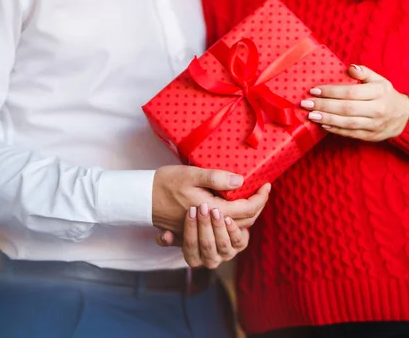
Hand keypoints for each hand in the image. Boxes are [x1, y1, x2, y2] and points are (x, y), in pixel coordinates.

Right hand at [152, 165, 270, 234]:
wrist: (141, 198)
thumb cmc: (165, 183)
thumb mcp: (191, 175)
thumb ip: (217, 178)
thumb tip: (241, 181)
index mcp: (212, 211)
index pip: (247, 210)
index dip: (261, 198)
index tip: (267, 184)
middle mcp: (210, 226)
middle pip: (245, 223)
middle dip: (257, 207)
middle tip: (263, 191)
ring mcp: (203, 232)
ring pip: (234, 231)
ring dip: (247, 219)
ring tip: (252, 201)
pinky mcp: (198, 233)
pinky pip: (222, 234)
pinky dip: (233, 226)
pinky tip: (235, 214)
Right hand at [157, 204, 248, 268]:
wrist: (216, 221)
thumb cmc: (193, 225)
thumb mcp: (179, 230)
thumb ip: (170, 235)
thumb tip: (164, 237)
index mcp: (194, 258)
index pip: (190, 247)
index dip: (190, 229)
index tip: (189, 210)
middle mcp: (211, 260)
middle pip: (207, 245)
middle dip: (204, 225)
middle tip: (202, 207)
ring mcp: (227, 255)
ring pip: (223, 244)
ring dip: (218, 227)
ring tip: (215, 210)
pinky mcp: (240, 246)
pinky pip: (239, 241)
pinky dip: (233, 229)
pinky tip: (228, 216)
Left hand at [301, 64, 408, 141]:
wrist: (404, 118)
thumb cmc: (386, 95)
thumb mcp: (380, 80)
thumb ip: (364, 72)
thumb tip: (350, 67)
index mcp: (379, 92)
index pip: (351, 92)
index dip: (331, 91)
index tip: (314, 90)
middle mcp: (377, 109)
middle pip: (346, 108)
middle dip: (324, 105)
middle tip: (306, 103)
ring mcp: (373, 125)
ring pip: (346, 123)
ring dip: (326, 119)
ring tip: (311, 115)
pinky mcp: (369, 136)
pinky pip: (349, 133)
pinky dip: (335, 129)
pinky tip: (322, 124)